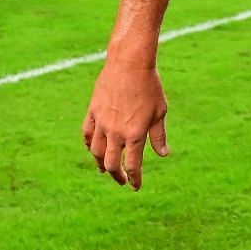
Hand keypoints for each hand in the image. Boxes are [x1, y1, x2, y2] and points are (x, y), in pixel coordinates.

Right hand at [83, 54, 169, 188]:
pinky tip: (92, 149)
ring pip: (95, 152)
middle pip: (110, 164)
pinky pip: (87, 134)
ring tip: (104, 168)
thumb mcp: (160, 111)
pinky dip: (89, 145)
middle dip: (116, 175)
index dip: (134, 179)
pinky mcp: (93, 111)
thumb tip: (163, 154)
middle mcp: (116, 132)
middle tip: (121, 180)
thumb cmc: (150, 86)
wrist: (130, 62)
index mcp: (135, 134)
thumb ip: (159, 135)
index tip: (135, 187)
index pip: (133, 166)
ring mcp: (102, 122)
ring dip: (100, 163)